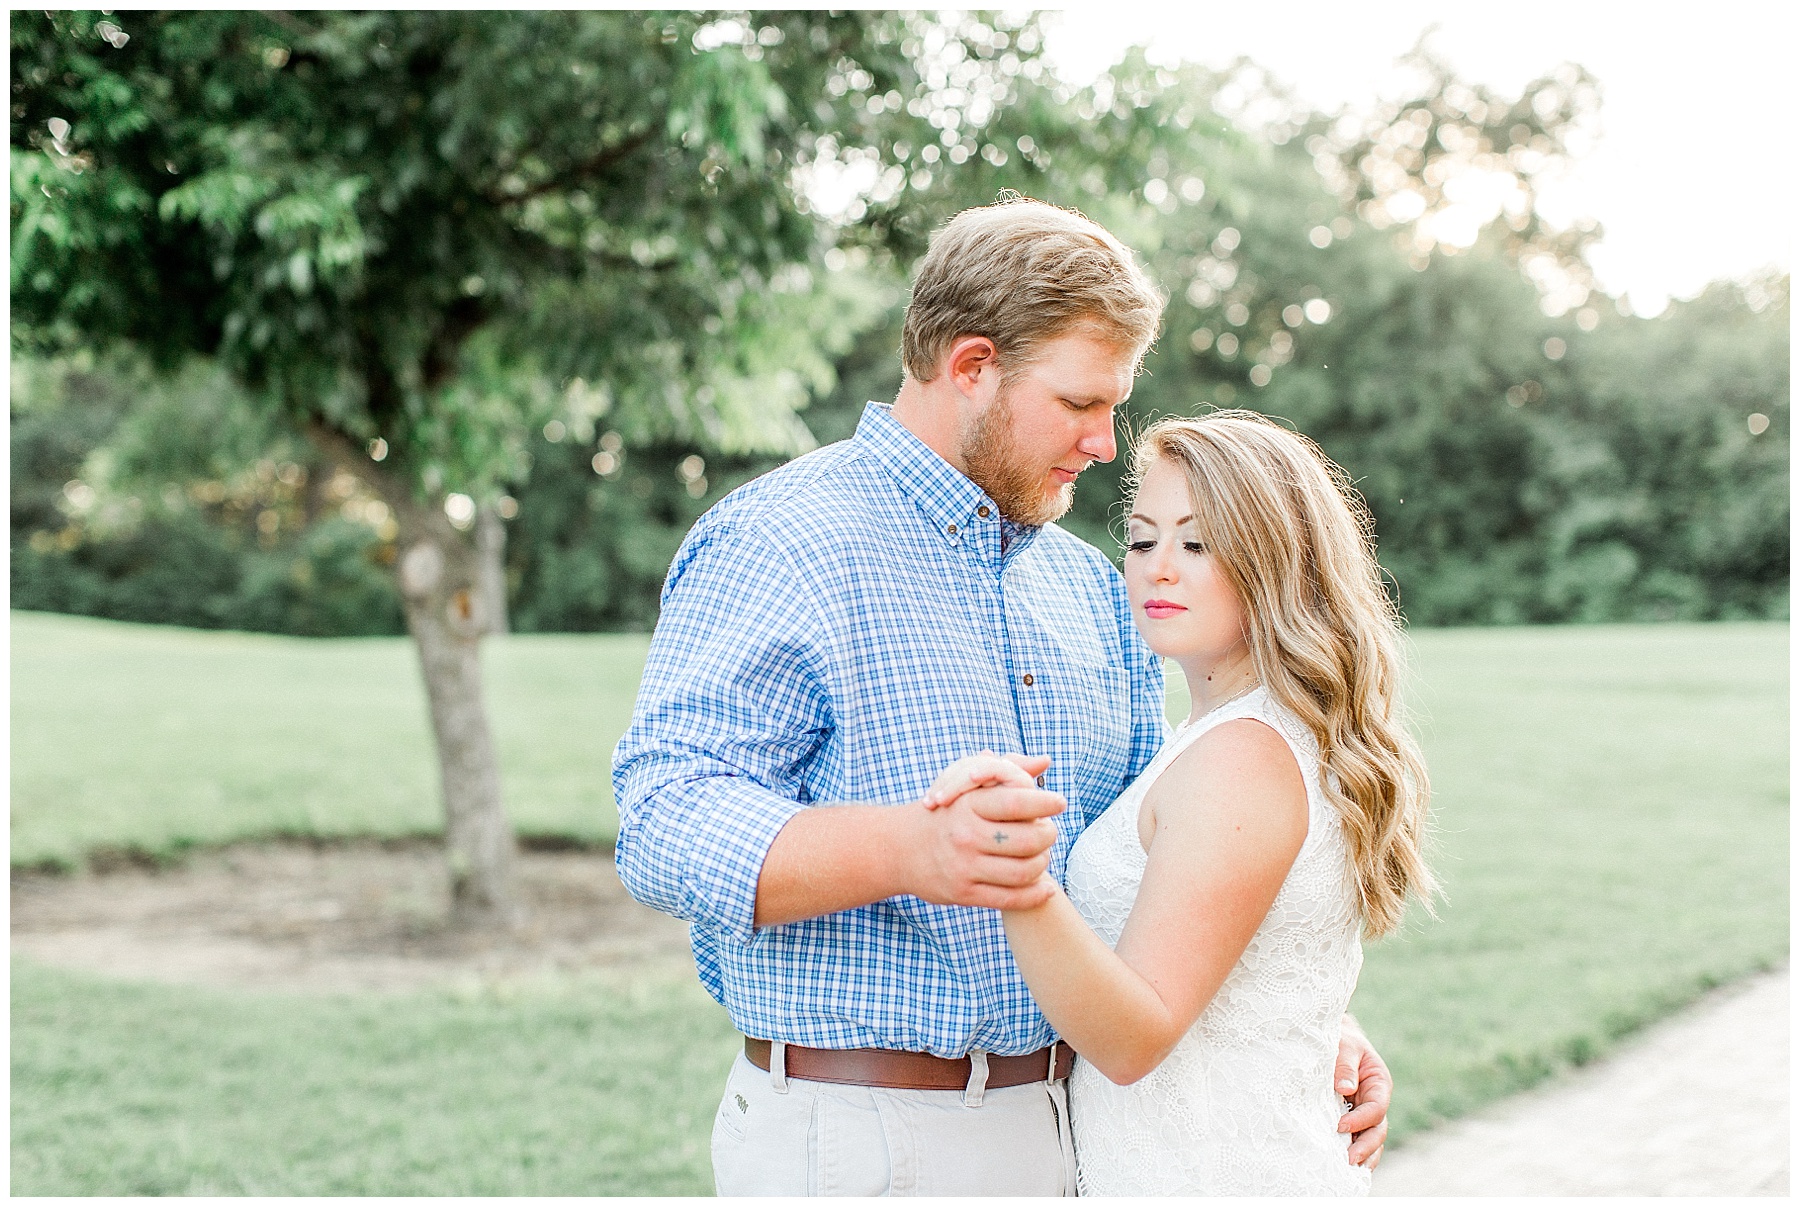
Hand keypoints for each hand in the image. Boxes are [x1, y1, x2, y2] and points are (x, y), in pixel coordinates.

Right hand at [902, 754, 1063, 910]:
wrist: (899, 848)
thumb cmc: (944, 813)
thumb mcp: (967, 787)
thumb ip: (1007, 770)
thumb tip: (1045, 761)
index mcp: (968, 805)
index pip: (1016, 803)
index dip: (1045, 803)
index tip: (1060, 802)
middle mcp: (965, 835)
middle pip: (1028, 840)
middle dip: (1048, 835)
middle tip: (1050, 832)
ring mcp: (964, 867)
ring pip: (1024, 871)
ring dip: (1043, 864)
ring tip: (1043, 856)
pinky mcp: (963, 894)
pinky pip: (1010, 899)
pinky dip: (1035, 895)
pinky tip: (1046, 888)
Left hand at [1334, 1013, 1390, 1167]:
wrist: (1334, 1039)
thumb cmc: (1341, 1040)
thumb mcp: (1344, 1046)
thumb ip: (1344, 1065)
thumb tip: (1345, 1088)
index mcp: (1378, 1084)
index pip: (1376, 1108)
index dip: (1360, 1120)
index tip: (1340, 1126)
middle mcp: (1375, 1101)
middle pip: (1377, 1130)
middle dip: (1366, 1147)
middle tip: (1348, 1159)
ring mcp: (1364, 1113)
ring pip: (1371, 1139)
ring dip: (1363, 1156)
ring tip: (1348, 1170)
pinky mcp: (1352, 1118)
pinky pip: (1357, 1138)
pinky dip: (1354, 1152)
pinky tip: (1343, 1166)